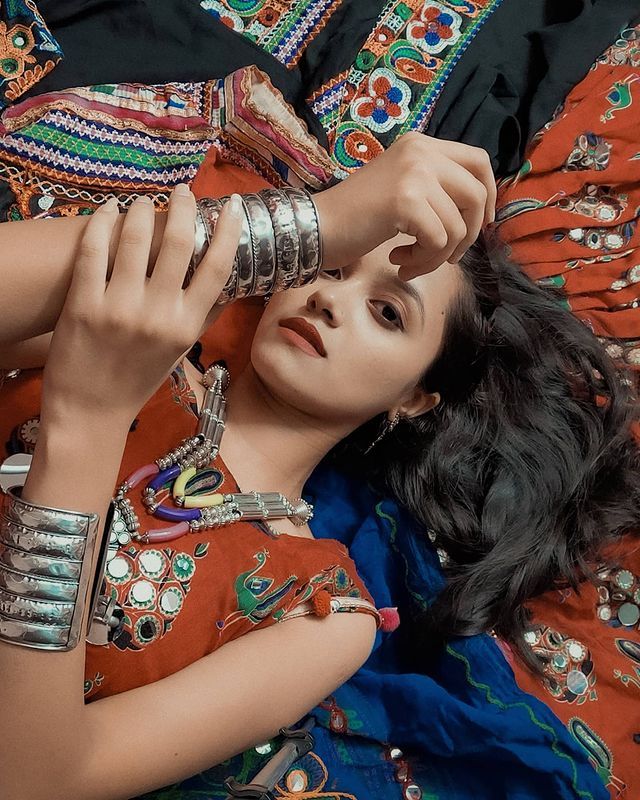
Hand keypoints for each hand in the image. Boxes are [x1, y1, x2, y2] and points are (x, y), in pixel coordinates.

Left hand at [41, 186, 242, 427]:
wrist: (90, 411)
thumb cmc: (138, 381)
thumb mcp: (179, 352)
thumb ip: (202, 317)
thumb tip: (225, 285)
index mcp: (186, 326)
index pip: (217, 268)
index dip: (227, 231)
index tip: (231, 205)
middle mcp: (158, 314)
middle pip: (177, 244)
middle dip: (182, 208)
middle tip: (181, 192)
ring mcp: (119, 308)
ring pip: (134, 240)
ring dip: (142, 211)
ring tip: (143, 202)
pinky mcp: (82, 304)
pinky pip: (93, 251)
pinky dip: (103, 222)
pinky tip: (109, 209)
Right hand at [314, 132, 495, 278]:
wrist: (318, 226)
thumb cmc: (356, 217)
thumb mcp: (401, 188)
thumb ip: (435, 189)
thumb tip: (480, 213)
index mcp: (421, 145)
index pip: (478, 161)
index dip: (489, 194)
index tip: (481, 222)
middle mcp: (421, 152)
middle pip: (477, 195)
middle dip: (469, 235)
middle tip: (447, 255)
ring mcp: (414, 174)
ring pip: (458, 226)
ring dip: (438, 256)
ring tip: (411, 261)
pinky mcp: (406, 201)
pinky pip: (439, 242)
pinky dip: (423, 261)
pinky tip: (399, 261)